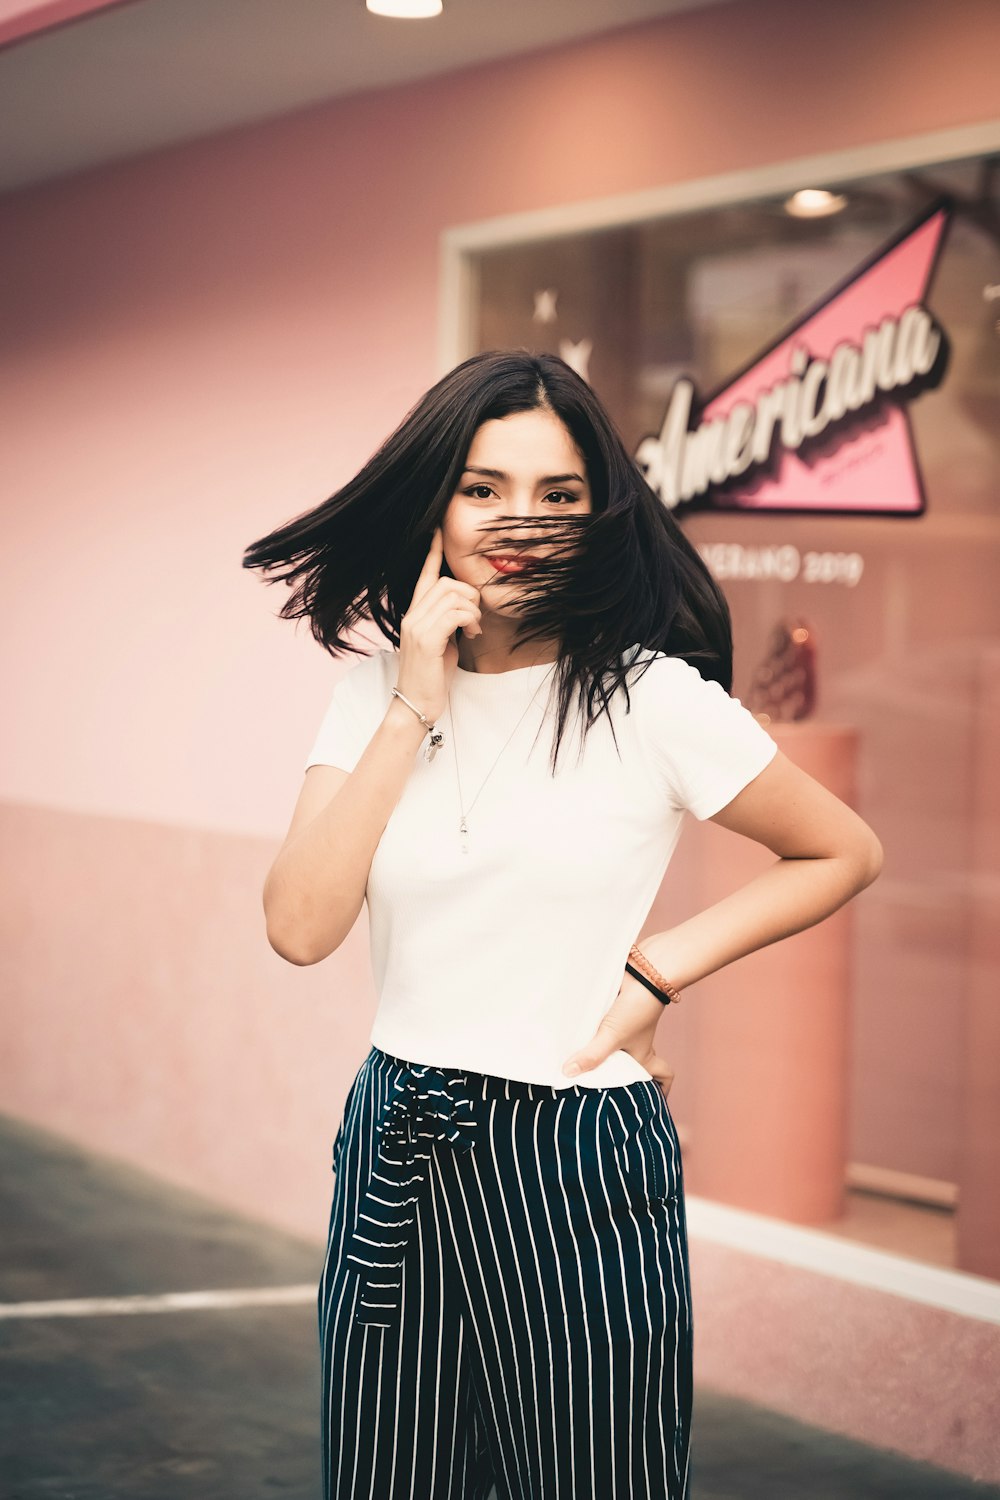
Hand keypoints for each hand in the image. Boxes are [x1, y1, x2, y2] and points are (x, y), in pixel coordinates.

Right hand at [396, 527, 481, 722]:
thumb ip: (449, 622)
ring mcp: (416, 626)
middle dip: (471, 595)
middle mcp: (412, 615)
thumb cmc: (432, 677)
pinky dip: (471, 620)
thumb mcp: (443, 643)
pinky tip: (472, 635)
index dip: (433, 552)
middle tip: (476, 618)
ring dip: (473, 610)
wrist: (415, 705)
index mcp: (414, 614)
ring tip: (474, 629)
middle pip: (447, 582)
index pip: (424, 575)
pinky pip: (455, 613)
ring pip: (454, 595)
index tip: (438, 531)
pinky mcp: (426, 639)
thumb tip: (467, 610)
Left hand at [562, 971, 674, 1101]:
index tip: (650, 1103)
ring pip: (610, 1047)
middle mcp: (634, 1044)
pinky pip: (599, 1028)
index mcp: (643, 1056)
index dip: (660, 1091)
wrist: (639, 971)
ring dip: (596, 1053)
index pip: (661, 1077)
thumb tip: (567, 1073)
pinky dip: (588, 1032)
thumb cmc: (637, 1008)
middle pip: (631, 1066)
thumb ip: (591, 1056)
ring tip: (572, 1066)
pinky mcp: (611, 1013)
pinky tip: (568, 1036)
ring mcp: (623, 1028)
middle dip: (616, 1077)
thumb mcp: (612, 1037)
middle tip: (595, 1089)